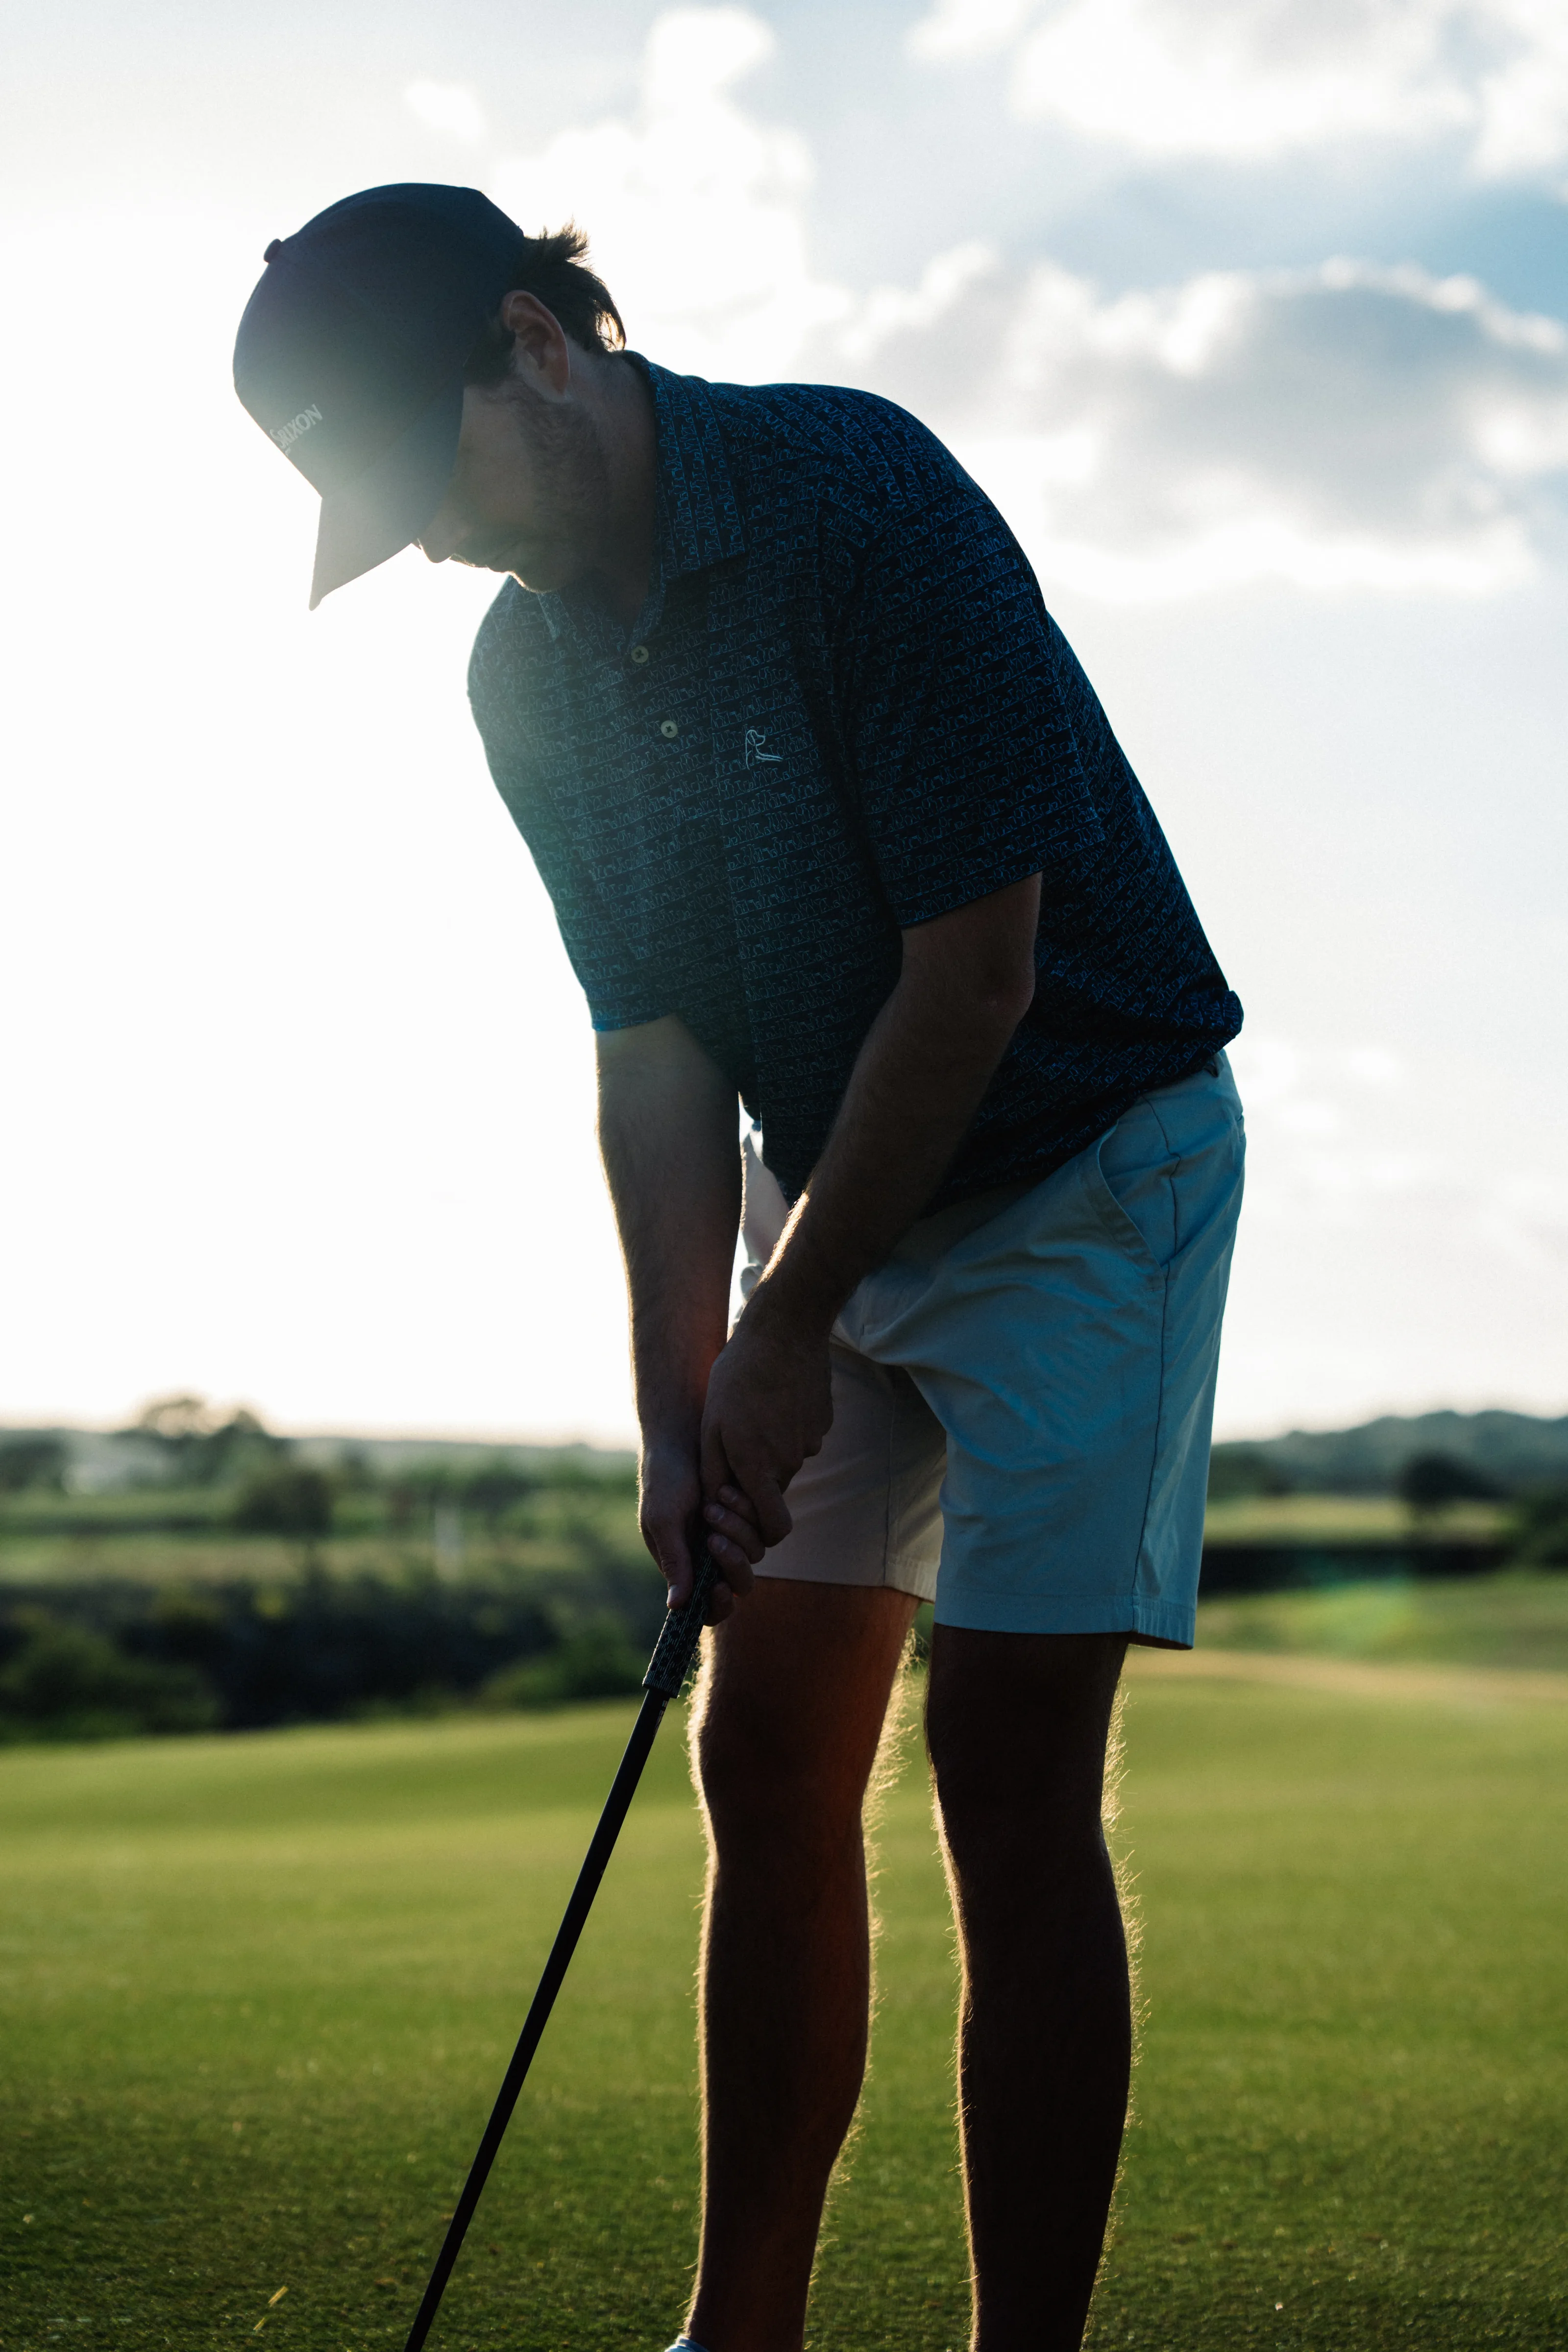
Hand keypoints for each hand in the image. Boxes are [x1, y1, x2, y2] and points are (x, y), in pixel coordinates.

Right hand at [638, 1433, 757, 1622]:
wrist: (681, 1434)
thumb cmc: (663, 1478)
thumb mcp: (663, 1520)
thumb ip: (675, 1562)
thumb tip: (676, 1608)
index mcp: (684, 1567)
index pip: (706, 1608)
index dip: (716, 1606)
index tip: (718, 1587)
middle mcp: (709, 1557)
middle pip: (738, 1586)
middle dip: (732, 1563)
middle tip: (714, 1536)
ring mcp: (729, 1535)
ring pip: (753, 1555)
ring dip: (736, 1530)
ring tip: (714, 1500)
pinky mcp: (746, 1515)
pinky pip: (762, 1528)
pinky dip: (747, 1513)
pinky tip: (727, 1490)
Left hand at [700, 1303, 833, 1547]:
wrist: (784, 1329)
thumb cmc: (737, 1375)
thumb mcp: (711, 1425)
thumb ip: (715, 1471)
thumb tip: (719, 1502)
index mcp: (760, 1466)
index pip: (773, 1529)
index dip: (753, 1526)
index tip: (728, 1497)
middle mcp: (791, 1461)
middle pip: (775, 1491)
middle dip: (754, 1479)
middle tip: (733, 1442)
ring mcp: (811, 1441)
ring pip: (787, 1462)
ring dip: (768, 1448)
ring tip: (751, 1409)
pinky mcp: (823, 1421)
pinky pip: (801, 1438)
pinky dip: (785, 1427)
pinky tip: (772, 1396)